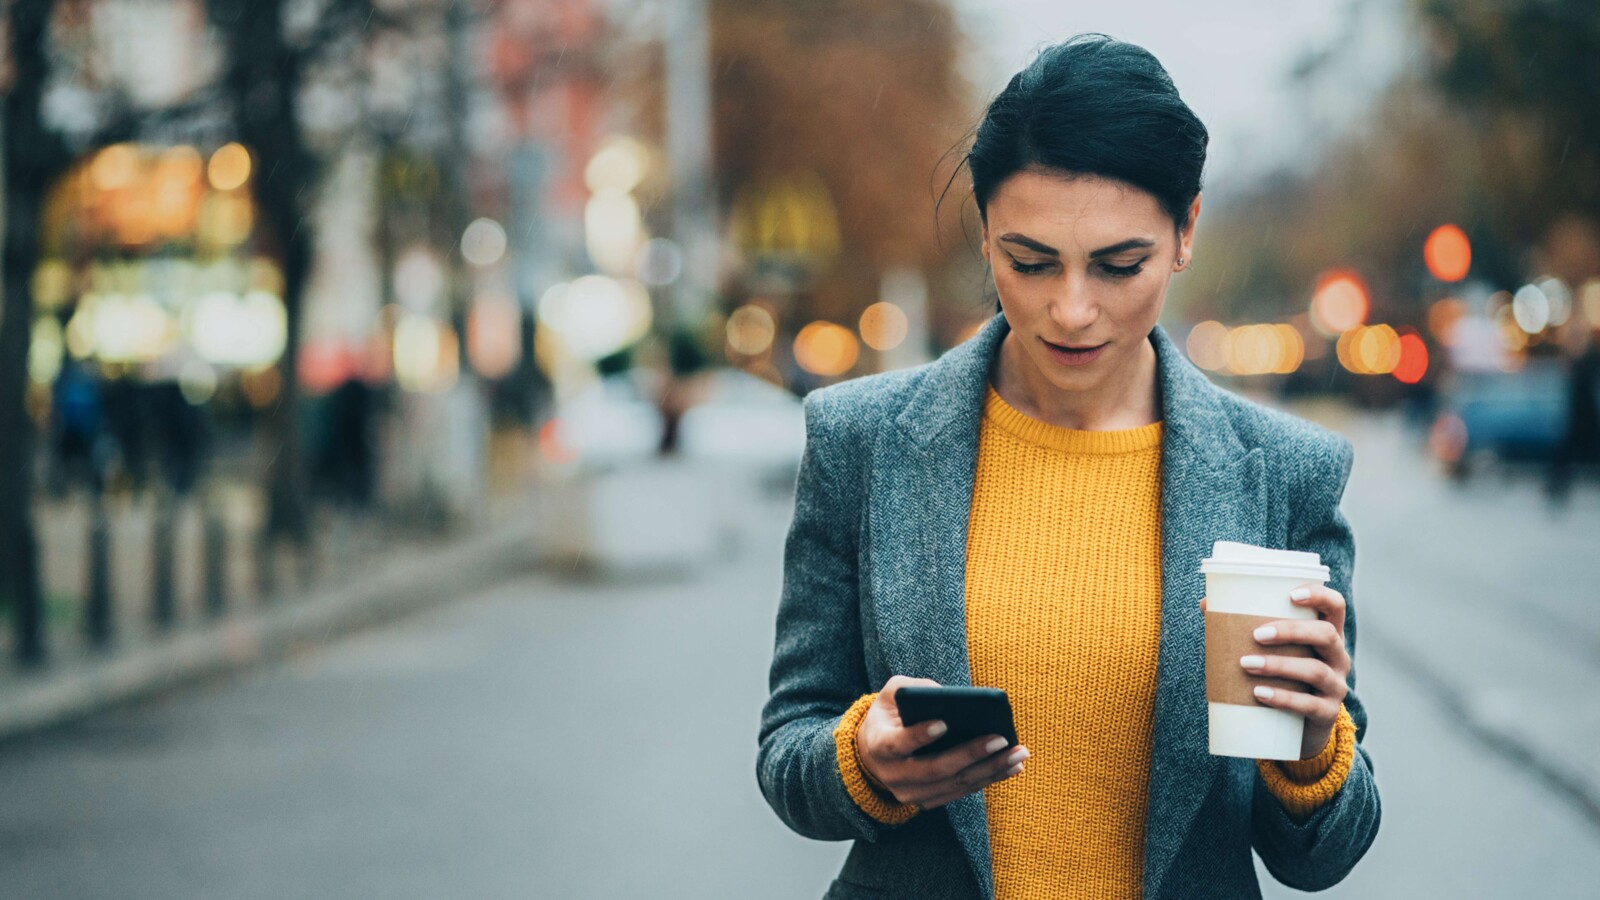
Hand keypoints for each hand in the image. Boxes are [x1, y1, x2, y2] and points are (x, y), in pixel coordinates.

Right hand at [856, 675, 1028, 808]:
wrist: (874, 753)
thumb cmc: (890, 715)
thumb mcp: (892, 694)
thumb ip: (913, 688)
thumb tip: (949, 696)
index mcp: (879, 745)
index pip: (898, 743)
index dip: (919, 736)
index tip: (944, 723)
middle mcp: (893, 775)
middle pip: (935, 769)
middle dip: (970, 754)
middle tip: (1000, 738)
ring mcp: (911, 793)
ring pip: (955, 784)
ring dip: (990, 770)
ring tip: (1018, 753)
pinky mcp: (929, 801)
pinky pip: (963, 791)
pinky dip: (990, 779)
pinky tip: (1013, 766)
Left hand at [1200, 584, 1350, 759]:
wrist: (1297, 726)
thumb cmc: (1281, 675)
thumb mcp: (1272, 649)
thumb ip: (1244, 626)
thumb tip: (1205, 604)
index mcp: (1327, 634)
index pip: (1334, 607)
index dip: (1319, 595)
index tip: (1291, 594)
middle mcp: (1337, 657)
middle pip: (1326, 635)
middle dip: (1291, 631)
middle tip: (1256, 635)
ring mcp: (1336, 686)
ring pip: (1316, 670)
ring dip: (1279, 665)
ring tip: (1246, 664)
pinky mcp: (1327, 713)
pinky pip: (1310, 705)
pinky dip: (1283, 698)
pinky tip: (1259, 694)